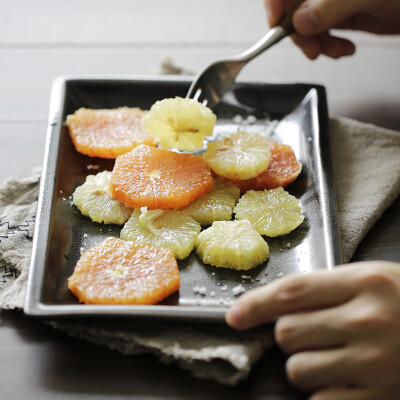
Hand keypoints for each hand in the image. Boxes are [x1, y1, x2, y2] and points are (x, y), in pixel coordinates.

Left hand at [226, 261, 399, 398]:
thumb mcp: (371, 279)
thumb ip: (325, 288)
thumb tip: (275, 304)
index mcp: (363, 282)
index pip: (291, 291)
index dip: (255, 303)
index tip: (235, 315)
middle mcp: (366, 321)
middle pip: (287, 333)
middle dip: (288, 335)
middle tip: (311, 332)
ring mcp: (374, 362)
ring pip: (298, 369)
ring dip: (304, 364)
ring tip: (332, 355)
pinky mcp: (379, 396)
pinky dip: (323, 392)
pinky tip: (344, 378)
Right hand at [264, 0, 399, 58]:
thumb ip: (331, 5)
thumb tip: (300, 21)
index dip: (276, 3)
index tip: (277, 25)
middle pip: (293, 7)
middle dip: (300, 32)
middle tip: (312, 48)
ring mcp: (331, 1)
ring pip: (305, 24)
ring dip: (315, 43)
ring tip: (333, 51)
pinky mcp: (340, 15)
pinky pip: (321, 34)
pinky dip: (328, 46)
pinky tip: (342, 49)